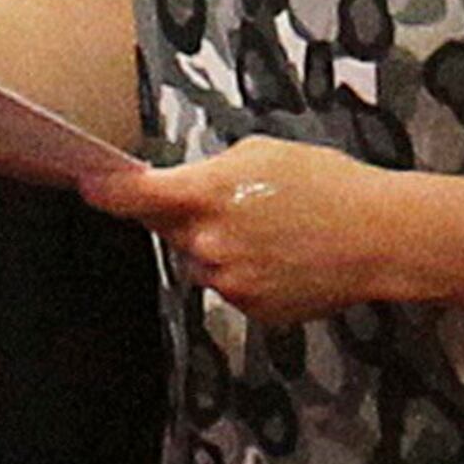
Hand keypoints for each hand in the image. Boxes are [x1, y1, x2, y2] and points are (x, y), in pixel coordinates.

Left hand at [82, 137, 410, 326]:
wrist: (376, 236)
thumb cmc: (327, 182)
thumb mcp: (267, 153)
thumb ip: (217, 172)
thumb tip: (194, 191)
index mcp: (208, 194)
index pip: (136, 196)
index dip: (105, 191)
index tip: (88, 185)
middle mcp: (207, 242)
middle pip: (172, 230)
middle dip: (191, 216)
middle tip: (240, 203)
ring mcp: (226, 281)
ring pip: (202, 262)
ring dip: (222, 248)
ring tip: (275, 232)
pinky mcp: (248, 310)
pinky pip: (231, 288)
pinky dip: (249, 273)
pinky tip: (285, 258)